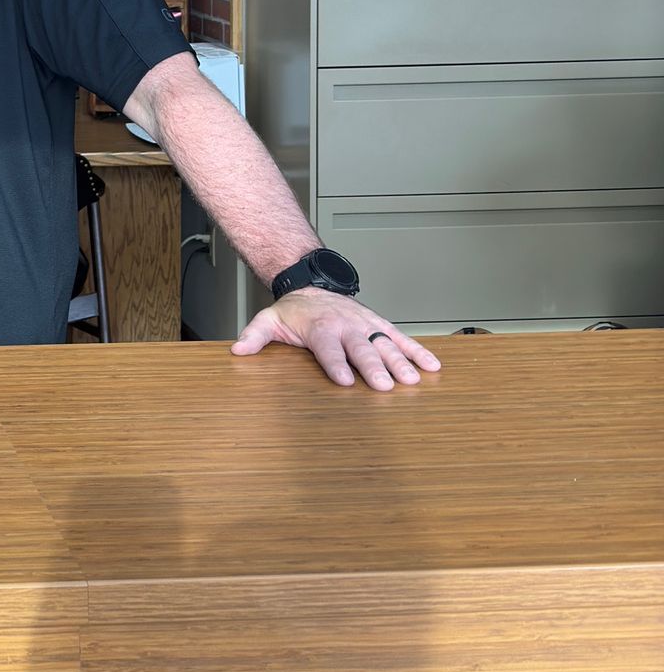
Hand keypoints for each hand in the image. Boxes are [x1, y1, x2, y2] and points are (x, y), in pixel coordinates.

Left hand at [232, 291, 440, 390]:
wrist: (314, 285)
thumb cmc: (294, 312)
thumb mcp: (269, 320)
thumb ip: (255, 336)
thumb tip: (238, 350)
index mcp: (320, 328)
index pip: (328, 348)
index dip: (336, 364)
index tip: (345, 381)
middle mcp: (346, 326)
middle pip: (361, 348)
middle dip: (373, 367)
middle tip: (384, 386)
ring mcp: (366, 325)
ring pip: (385, 343)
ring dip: (400, 361)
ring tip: (413, 379)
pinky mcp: (380, 325)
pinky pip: (401, 338)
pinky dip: (418, 351)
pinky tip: (432, 367)